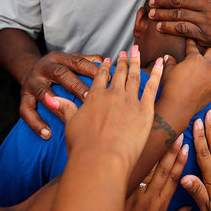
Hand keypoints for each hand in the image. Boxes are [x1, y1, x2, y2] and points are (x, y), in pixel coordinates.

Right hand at [20, 51, 99, 138]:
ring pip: (43, 93)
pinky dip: (35, 123)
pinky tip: (47, 134)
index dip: (91, 70)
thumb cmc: (58, 68)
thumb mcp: (70, 61)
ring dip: (57, 107)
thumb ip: (86, 62)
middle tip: (90, 100)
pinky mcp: (23, 96)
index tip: (107, 80)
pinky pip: (26, 110)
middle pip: (60, 74)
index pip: (77, 62)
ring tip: (68, 120)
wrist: (28, 68)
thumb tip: (105, 63)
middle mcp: (44, 68)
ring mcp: (32, 82)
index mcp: (59, 58)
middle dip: (76, 86)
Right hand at [47, 47, 163, 166]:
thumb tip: (50, 98)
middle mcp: (112, 95)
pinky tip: (160, 62)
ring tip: (137, 52)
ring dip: (136, 62)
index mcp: (95, 97)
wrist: (101, 159)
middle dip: (122, 61)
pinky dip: (157, 73)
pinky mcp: (145, 110)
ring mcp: (130, 101)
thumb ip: (65, 108)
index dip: (104, 67)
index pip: (100, 77)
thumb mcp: (70, 125)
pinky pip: (153, 87)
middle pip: (119, 73)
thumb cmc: (84, 147)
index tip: (107, 60)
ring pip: (134, 76)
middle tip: (125, 51)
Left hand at [123, 135, 189, 210]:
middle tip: (176, 134)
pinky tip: (134, 147)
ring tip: (157, 135)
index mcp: (160, 207)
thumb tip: (187, 209)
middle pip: (162, 170)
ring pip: (145, 169)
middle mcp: (148, 198)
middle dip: (170, 151)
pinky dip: (132, 160)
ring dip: (153, 152)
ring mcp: (132, 195)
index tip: (185, 148)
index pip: (173, 179)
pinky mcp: (119, 194)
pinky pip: (128, 174)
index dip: (180, 163)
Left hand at [148, 0, 210, 69]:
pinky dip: (169, 27)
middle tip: (151, 1)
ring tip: (152, 14)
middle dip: (162, 0)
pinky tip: (160, 27)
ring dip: (162, 13)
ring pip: (178, 14)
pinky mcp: (203, 34)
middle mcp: (209, 5)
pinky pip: (182, 29)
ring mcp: (206, 19)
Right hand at [159, 39, 210, 120]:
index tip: (190, 40)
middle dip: (206, 52)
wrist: (179, 105)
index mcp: (195, 58)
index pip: (193, 47)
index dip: (190, 43)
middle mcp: (207, 65)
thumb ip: (169, 61)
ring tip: (207, 67)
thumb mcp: (168, 71)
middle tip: (202, 54)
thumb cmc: (171, 87)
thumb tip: (168, 56)